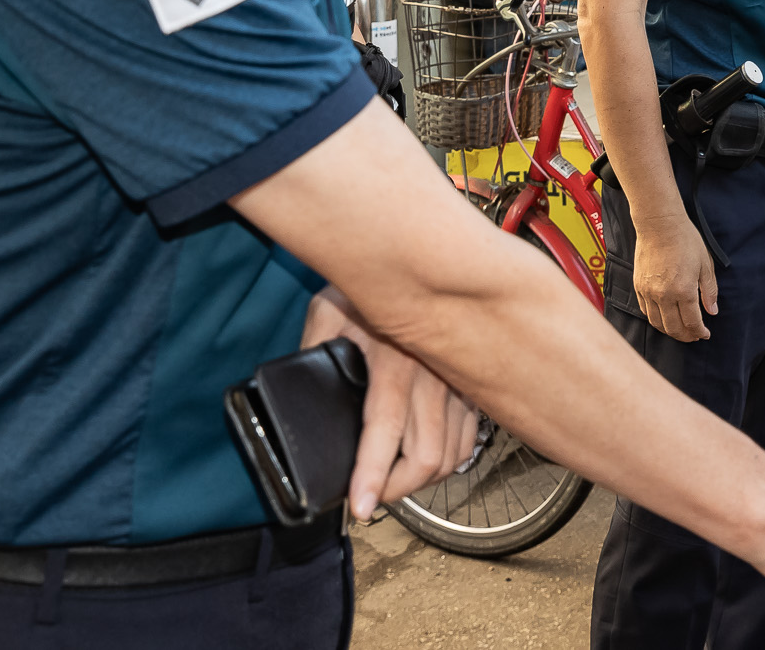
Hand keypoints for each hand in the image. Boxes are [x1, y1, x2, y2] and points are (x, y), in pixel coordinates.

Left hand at [302, 288, 479, 519]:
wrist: (418, 257)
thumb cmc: (366, 285)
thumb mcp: (327, 312)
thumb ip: (313, 353)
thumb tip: (293, 396)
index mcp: (394, 357)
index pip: (385, 429)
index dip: (371, 475)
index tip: (359, 507)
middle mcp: (433, 373)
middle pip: (426, 456)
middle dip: (395, 491)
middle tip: (369, 498)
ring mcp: (458, 380)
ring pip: (451, 454)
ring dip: (422, 481)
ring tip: (392, 484)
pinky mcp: (470, 383)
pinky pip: (467, 438)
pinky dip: (447, 460)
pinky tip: (423, 460)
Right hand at [632, 214, 717, 341]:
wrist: (659, 224)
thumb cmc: (685, 240)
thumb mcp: (705, 264)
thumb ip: (709, 291)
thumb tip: (712, 311)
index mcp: (684, 290)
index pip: (692, 323)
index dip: (700, 332)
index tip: (705, 334)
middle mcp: (664, 295)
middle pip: (674, 328)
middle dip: (686, 336)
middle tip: (694, 336)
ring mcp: (649, 292)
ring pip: (657, 323)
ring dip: (670, 331)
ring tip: (680, 330)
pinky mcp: (639, 286)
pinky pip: (645, 311)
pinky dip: (655, 319)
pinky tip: (664, 317)